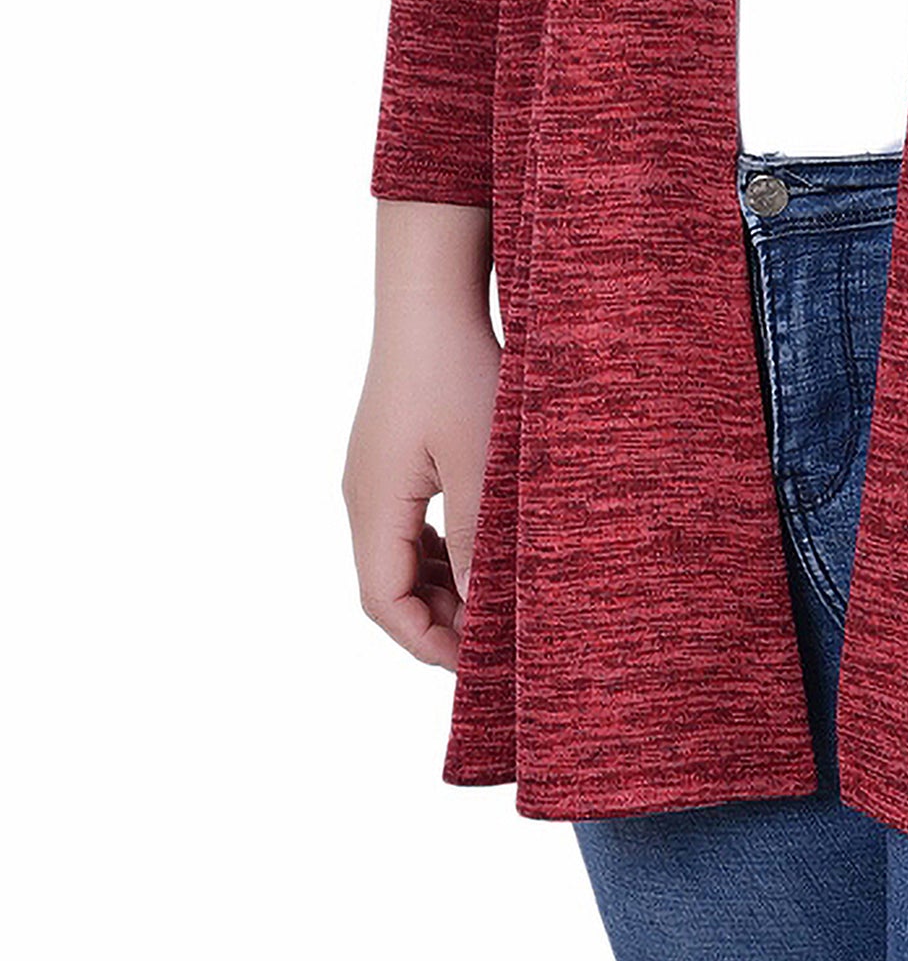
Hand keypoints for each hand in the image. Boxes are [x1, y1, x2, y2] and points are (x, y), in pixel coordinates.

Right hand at [342, 306, 500, 672]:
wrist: (429, 297)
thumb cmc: (457, 369)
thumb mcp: (479, 458)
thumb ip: (479, 533)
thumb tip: (482, 604)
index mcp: (374, 504)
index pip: (384, 601)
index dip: (426, 641)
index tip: (474, 663)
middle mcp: (362, 496)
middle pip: (387, 585)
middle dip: (436, 621)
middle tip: (493, 642)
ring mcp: (373, 476)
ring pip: (398, 556)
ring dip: (440, 587)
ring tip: (491, 603)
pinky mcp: (391, 456)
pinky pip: (407, 524)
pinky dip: (439, 551)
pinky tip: (477, 552)